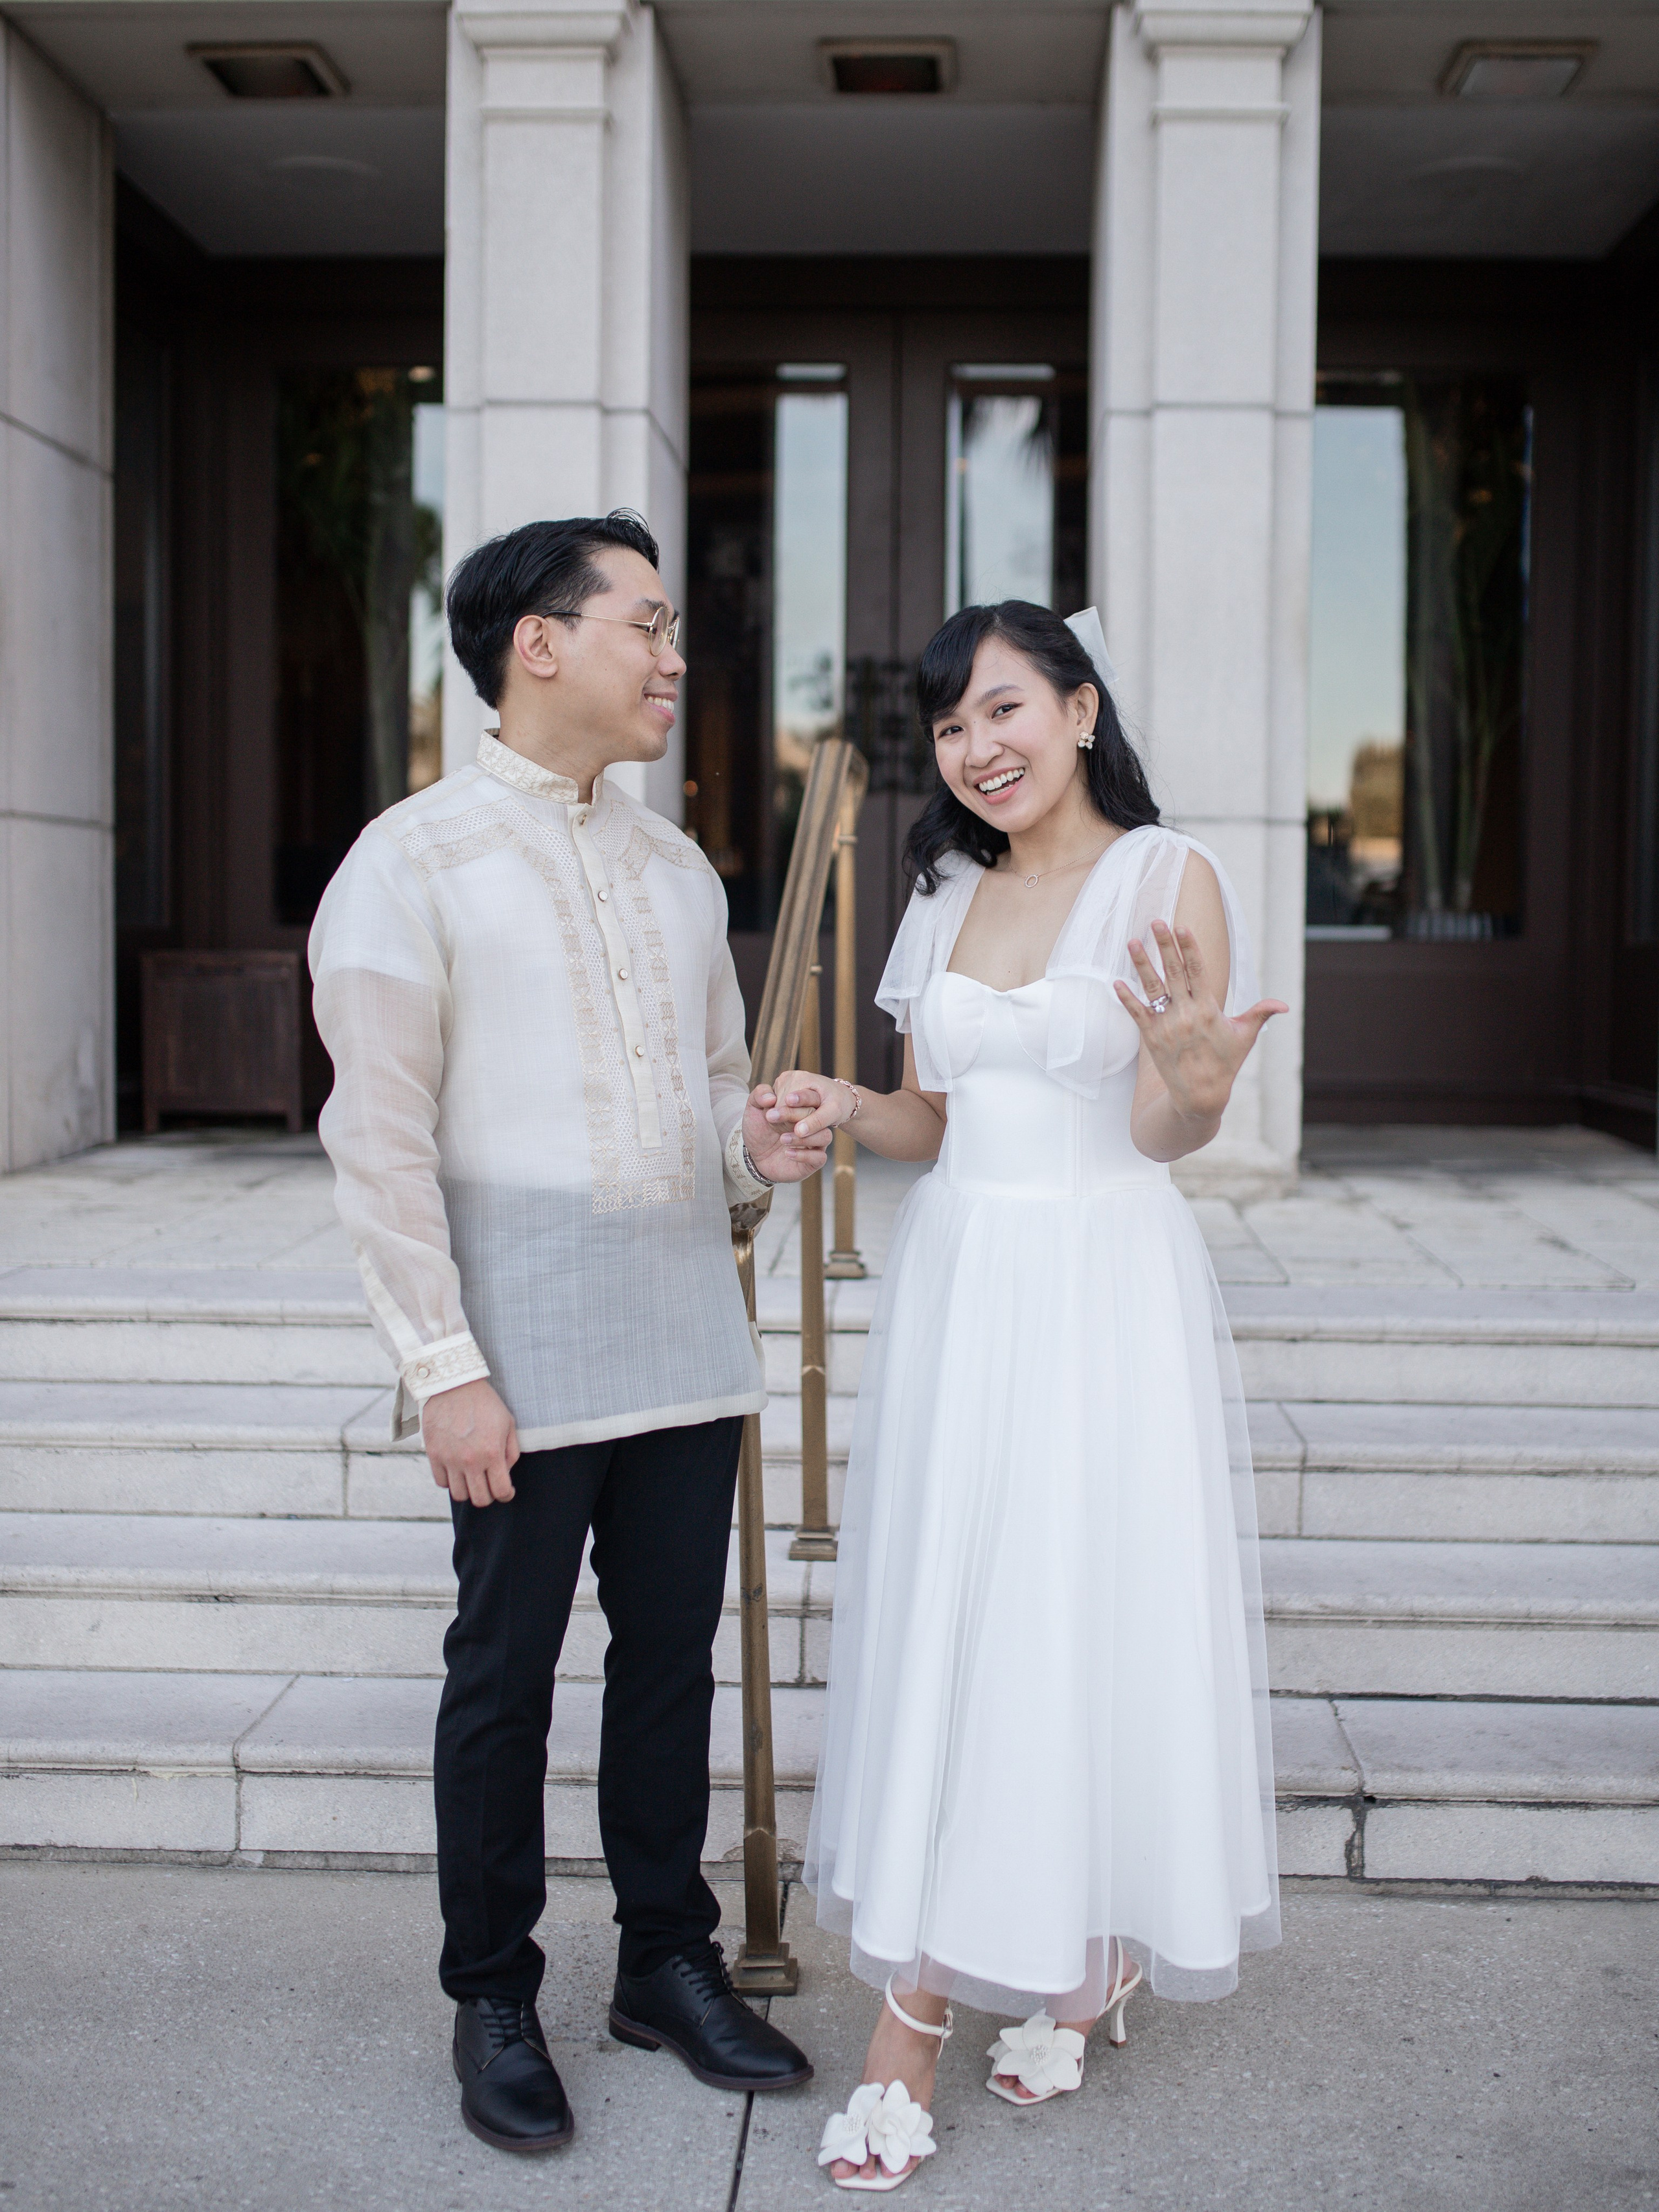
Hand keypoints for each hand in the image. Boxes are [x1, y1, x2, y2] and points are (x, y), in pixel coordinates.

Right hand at [421, 1377, 519, 1507]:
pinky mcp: (433, 1455)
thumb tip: (506, 1473)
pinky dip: (450, 1481)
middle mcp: (470, 1461)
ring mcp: (450, 1459)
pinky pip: (441, 1482)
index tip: (506, 1491)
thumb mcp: (508, 1423)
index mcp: (492, 1453)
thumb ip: (511, 1452)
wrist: (454, 1385)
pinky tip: (457, 1470)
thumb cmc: (485, 1403)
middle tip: (489, 1485)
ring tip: (472, 1478)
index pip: (501, 1491)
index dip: (507, 1495)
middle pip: (480, 1499)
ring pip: (459, 1495)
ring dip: (468, 1490)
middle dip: (488, 1496)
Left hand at [741, 1072, 844, 1183]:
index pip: (812, 1097)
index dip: (801, 1098)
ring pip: (825, 1136)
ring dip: (804, 1138)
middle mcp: (813, 1124)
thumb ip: (759, 1095)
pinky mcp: (814, 1160)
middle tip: (774, 1118)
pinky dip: (804, 1155)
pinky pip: (820, 1157)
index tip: (783, 1101)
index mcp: (804, 1107)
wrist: (755, 1155)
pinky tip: (787, 1152)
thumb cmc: (759, 1129)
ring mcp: (816, 1143)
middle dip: (797, 1115)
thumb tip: (771, 1097)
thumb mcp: (754, 1109)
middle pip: (818, 1116)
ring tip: (782, 1139)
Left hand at [1115, 919, 1286, 1125]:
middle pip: (1173, 972)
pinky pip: (1137, 1014)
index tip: (1182, 927)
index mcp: (1208, 1009)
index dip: (1189, 948)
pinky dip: (1126, 998)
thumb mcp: (1245, 1037)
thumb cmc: (1225, 1064)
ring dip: (1141, 964)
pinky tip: (1116, 982)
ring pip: (1152, 988)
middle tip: (1156, 922)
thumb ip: (1261, 1014)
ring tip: (1132, 942)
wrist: (1200, 1096)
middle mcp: (1186, 1014)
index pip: (1198, 971)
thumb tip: (1284, 1005)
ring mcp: (1167, 1025)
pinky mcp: (1152, 1038)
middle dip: (1164, 946)